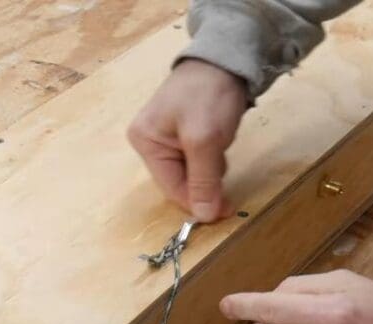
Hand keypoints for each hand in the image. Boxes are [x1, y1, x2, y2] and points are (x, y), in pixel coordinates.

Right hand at [128, 59, 247, 222]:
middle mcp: (150, 142)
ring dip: (211, 170)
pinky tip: (221, 142)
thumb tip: (204, 217)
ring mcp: (167, 137)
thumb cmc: (208, 94)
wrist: (226, 56)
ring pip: (192, 171)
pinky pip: (198, 158)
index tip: (224, 210)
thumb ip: (203, 180)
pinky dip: (212, 159)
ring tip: (221, 146)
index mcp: (145, 143)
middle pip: (180, 181)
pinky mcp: (184, 132)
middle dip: (205, 183)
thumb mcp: (205, 140)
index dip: (197, 202)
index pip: (170, 187)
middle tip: (227, 178)